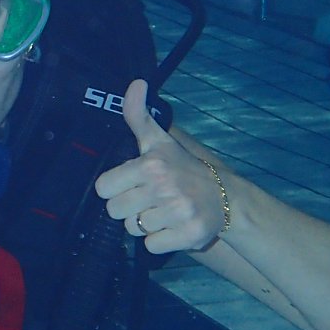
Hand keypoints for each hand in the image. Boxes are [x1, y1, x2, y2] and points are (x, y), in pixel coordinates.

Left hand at [94, 79, 224, 253]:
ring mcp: (177, 212)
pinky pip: (151, 246)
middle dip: (129, 207)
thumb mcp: (158, 140)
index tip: (132, 183)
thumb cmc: (183, 168)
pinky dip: (160, 241)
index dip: (115, 188)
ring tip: (163, 211)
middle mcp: (164, 187)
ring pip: (133, 229)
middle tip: (149, 199)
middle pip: (115, 211)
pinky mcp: (188, 235)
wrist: (226, 197)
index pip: (103, 188)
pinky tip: (173, 226)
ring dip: (145, 224)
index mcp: (151, 164)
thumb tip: (135, 82)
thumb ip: (138, 115)